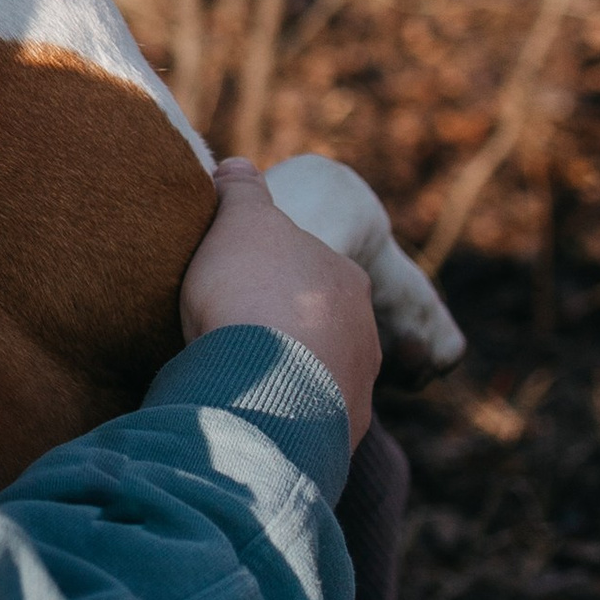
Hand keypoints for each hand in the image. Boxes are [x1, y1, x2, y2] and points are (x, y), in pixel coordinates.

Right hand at [180, 158, 379, 449]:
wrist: (262, 377)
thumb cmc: (249, 291)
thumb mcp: (239, 222)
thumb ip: (242, 192)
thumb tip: (238, 166)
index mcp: (344, 278)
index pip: (311, 269)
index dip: (273, 275)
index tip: (240, 286)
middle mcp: (363, 331)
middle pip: (321, 325)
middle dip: (287, 330)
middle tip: (236, 337)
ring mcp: (355, 386)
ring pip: (319, 375)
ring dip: (287, 377)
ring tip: (240, 383)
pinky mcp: (339, 433)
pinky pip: (307, 422)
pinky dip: (283, 417)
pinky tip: (250, 417)